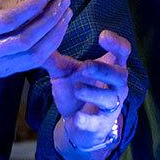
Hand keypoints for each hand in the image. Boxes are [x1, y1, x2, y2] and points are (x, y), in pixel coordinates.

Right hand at [0, 0, 70, 79]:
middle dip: (49, 20)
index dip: (32, 7)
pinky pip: (30, 63)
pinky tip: (56, 30)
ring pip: (31, 57)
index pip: (8, 20)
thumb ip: (7, 3)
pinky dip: (47, 46)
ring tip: (65, 15)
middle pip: (24, 41)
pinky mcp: (0, 74)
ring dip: (54, 35)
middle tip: (63, 2)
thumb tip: (39, 2)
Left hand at [47, 29, 131, 151]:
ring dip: (94, 93)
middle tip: (84, 67)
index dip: (116, 43)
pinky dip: (88, 120)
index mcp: (112, 66)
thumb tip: (37, 44)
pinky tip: (77, 118)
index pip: (123, 51)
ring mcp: (112, 104)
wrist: (76, 121)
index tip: (102, 36)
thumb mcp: (65, 72)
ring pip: (110, 98)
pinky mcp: (101, 123)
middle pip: (120, 74)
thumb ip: (54, 59)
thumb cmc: (76, 90)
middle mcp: (117, 84)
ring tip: (77, 88)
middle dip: (103, 70)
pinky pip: (98, 122)